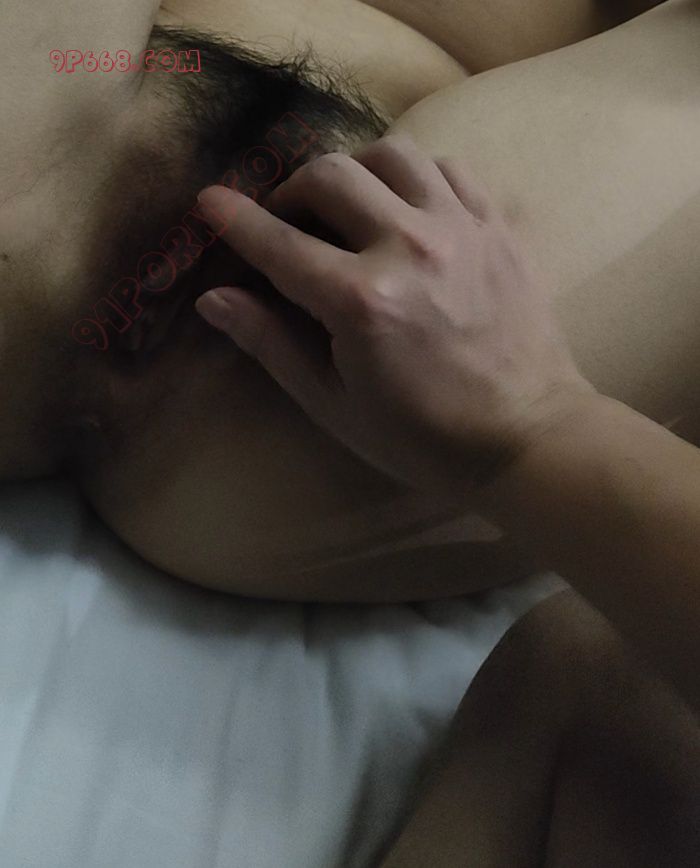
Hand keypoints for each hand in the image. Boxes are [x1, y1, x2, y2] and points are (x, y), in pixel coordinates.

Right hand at [195, 135, 593, 494]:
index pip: (278, 243)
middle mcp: (409, 247)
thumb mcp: (334, 403)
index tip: (210, 202)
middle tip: (289, 223)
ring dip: (355, 172)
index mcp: (360, 301)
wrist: (524, 436)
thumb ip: (272, 343)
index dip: (234, 219)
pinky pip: (448, 169)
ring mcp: (461, 229)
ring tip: (349, 207)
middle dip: (292, 192)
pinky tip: (408, 209)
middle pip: (330, 176)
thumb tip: (215, 299)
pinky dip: (415, 177)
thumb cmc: (421, 436)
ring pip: (392, 154)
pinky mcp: (499, 227)